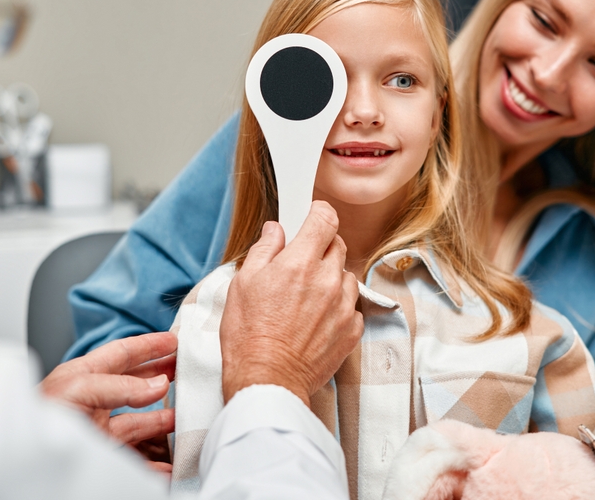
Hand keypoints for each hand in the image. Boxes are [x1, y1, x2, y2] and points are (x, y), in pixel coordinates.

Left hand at [39, 332, 176, 471]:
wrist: (20, 463)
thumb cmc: (36, 423)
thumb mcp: (78, 390)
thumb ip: (119, 385)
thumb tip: (158, 384)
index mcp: (82, 376)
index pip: (121, 353)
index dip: (148, 345)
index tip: (173, 340)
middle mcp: (91, 401)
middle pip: (134, 383)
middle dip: (160, 373)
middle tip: (185, 368)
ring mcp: (97, 429)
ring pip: (138, 421)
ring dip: (163, 418)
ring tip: (184, 413)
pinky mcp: (101, 455)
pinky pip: (135, 458)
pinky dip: (155, 463)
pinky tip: (168, 464)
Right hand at [220, 201, 363, 405]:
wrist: (267, 380)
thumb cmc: (249, 336)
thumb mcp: (242, 284)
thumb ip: (264, 251)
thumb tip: (275, 231)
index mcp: (300, 263)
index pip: (325, 219)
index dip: (319, 213)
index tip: (313, 216)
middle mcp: (327, 281)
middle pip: (337, 245)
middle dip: (321, 248)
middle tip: (299, 264)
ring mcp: (342, 306)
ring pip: (346, 276)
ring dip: (330, 278)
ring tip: (306, 297)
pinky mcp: (351, 331)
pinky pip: (351, 307)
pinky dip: (338, 307)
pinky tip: (317, 319)